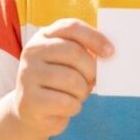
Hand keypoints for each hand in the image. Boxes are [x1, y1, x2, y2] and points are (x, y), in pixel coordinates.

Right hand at [13, 18, 113, 137]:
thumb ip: (84, 53)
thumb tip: (109, 54)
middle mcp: (32, 52)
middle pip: (74, 53)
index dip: (94, 37)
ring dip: (83, 91)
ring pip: (72, 80)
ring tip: (76, 95)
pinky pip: (66, 102)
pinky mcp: (30, 100)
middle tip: (92, 80)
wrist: (31, 111)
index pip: (72, 27)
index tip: (111, 52)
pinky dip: (74, 107)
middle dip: (91, 70)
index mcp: (44, 36)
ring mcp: (28, 75)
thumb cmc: (58, 83)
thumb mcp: (68, 62)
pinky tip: (66, 107)